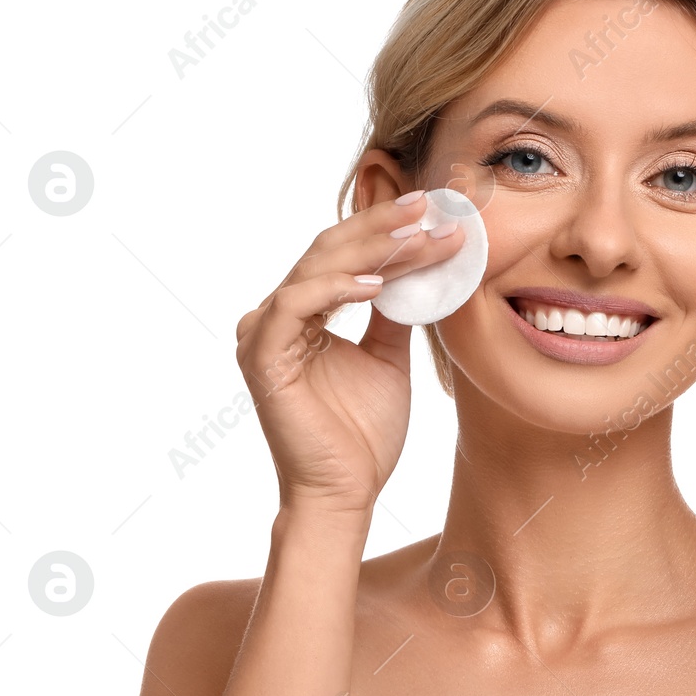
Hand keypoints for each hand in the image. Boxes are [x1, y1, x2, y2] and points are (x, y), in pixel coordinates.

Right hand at [234, 193, 463, 514]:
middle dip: (383, 225)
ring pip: (316, 267)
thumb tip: (418, 271)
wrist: (347, 491)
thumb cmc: (363, 434)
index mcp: (304, 313)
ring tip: (418, 237)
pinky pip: (295, 304)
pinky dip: (336, 289)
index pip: (345, 256)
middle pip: (330, 250)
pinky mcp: (262, 356)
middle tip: (428, 204)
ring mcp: (265, 333)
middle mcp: (278, 315)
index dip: (387, 230)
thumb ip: (394, 314)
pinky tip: (377, 285)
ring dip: (371, 249)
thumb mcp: (389, 358)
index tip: (434, 211)